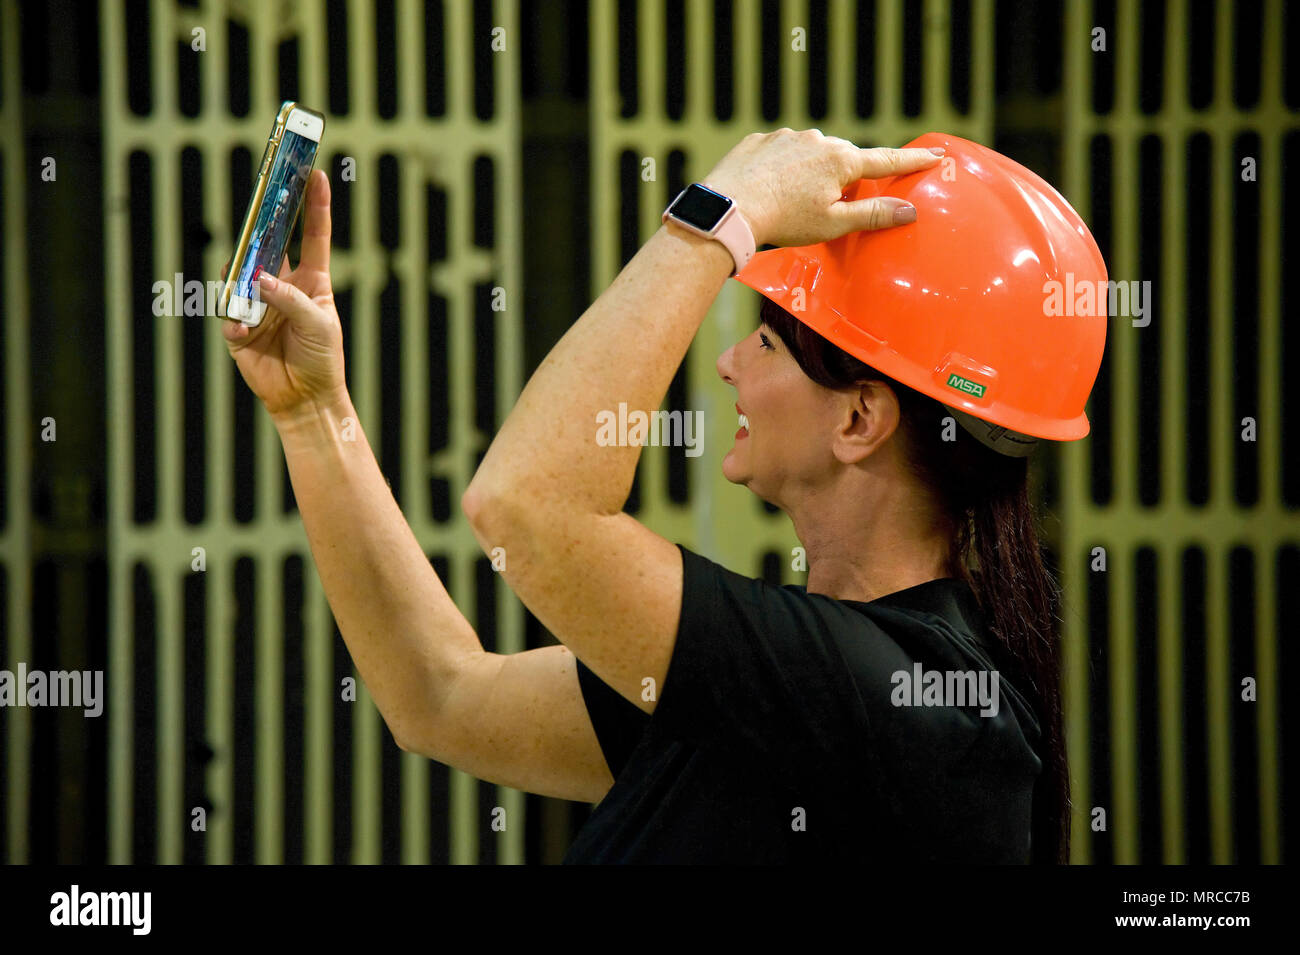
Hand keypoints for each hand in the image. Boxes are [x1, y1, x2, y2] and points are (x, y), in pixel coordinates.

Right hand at [221, 169, 347, 425]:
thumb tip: (260, 279)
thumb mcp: (319, 325)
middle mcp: (283, 286)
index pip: (313, 235)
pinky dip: (235, 321)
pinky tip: (245, 331)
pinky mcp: (240, 328)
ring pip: (240, 276)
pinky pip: (229, 315)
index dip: (315, 205)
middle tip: (258, 198)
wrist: (305, 399)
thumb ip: (291, 300)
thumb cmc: (323, 358)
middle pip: (268, 245)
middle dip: (262, 222)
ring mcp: (259, 304)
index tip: (318, 174)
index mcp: (312, 280)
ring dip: (242, 279)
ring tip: (248, 286)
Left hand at [700, 128, 943, 247]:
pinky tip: (769, 189)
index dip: (912, 160)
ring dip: (808, 172)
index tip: (935, 154)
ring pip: (809, 154)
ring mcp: (787, 137)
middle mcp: (818, 140)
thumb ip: (873, 215)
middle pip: (843, 159)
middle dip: (843, 177)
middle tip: (830, 203)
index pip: (886, 160)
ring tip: (791, 202)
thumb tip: (910, 210)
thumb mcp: (834, 224)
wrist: (729, 208)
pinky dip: (779, 169)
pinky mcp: (760, 141)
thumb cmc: (783, 221)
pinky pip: (779, 153)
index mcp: (841, 160)